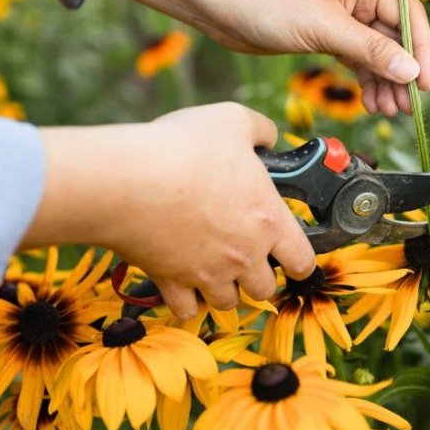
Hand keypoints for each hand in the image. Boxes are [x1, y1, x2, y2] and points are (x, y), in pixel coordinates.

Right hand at [23, 103, 315, 318]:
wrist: (126, 180)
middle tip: (245, 257)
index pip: (303, 261)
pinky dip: (186, 301)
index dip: (300, 261)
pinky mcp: (170, 282)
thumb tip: (270, 139)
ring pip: (227, 302)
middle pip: (265, 288)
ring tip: (213, 268)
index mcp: (268, 221)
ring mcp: (207, 274)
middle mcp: (244, 256)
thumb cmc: (183, 149)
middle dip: (258, 276)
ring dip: (224, 289)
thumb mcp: (233, 120)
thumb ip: (261, 130)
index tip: (291, 256)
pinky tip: (182, 281)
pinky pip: (186, 309)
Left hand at [99, 0, 429, 116]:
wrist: (218, 3)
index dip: (420, 53)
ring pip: (380, 52)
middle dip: (402, 74)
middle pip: (398, 38)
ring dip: (385, 82)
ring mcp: (347, 14)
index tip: (422, 86)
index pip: (410, 16)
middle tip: (406, 108)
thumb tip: (411, 72)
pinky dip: (366, 79)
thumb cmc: (268, 2)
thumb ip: (371, 51)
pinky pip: (360, 58)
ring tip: (387, 111)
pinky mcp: (330, 32)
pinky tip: (370, 102)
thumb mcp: (324, 29)